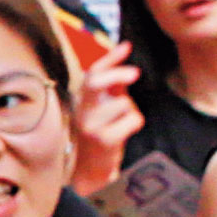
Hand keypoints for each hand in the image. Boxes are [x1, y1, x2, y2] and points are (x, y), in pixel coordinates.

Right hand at [70, 44, 140, 195]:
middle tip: (135, 73)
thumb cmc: (101, 135)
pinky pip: (131, 120)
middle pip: (95, 82)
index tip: (126, 46)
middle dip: (116, 74)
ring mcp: (90, 125)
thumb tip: (123, 59)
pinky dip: (134, 124)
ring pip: (122, 104)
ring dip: (130, 111)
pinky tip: (124, 133)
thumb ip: (112, 86)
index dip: (109, 58)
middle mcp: (82, 110)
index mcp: (83, 100)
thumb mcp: (103, 107)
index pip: (92, 73)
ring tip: (122, 122)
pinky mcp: (102, 139)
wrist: (91, 169)